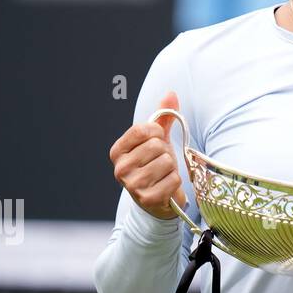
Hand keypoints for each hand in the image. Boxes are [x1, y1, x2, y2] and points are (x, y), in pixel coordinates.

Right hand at [108, 91, 187, 219]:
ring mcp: (132, 185)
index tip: (157, 140)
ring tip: (164, 174)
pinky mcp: (147, 199)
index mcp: (117, 152)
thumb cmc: (156, 165)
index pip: (142, 129)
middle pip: (156, 145)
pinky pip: (173, 179)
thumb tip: (171, 93)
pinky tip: (167, 186)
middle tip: (160, 162)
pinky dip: (175, 181)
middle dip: (165, 152)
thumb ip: (162, 117)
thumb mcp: (157, 139)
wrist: (159, 199)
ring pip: (166, 162)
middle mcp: (120, 169)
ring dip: (171, 168)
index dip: (156, 132)